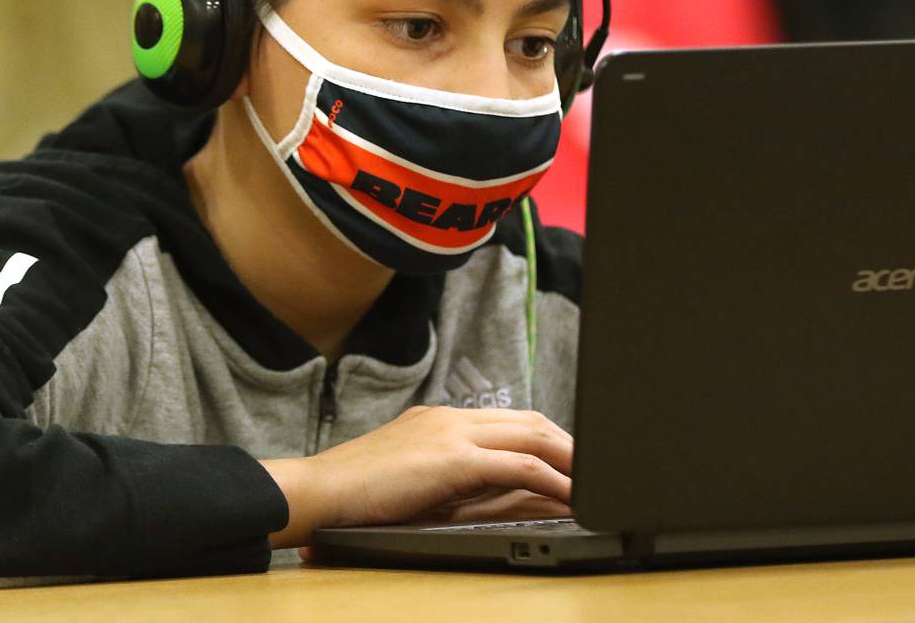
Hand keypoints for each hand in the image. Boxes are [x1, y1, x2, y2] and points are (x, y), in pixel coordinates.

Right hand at [264, 405, 572, 550]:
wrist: (316, 491)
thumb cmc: (352, 496)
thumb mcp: (409, 479)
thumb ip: (446, 476)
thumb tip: (486, 491)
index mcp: (439, 420)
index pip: (509, 420)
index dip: (547, 436)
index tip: (570, 456)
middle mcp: (451, 418)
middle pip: (530, 421)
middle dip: (569, 443)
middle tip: (598, 467)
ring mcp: (453, 434)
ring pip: (532, 437)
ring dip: (571, 459)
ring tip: (597, 480)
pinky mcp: (454, 460)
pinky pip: (519, 467)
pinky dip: (552, 480)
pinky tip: (571, 497)